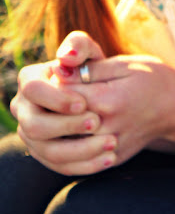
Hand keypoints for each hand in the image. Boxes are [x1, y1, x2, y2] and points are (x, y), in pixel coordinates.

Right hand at [10, 33, 116, 174]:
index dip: (57, 99)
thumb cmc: (92, 68)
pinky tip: (109, 158)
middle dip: (66, 126)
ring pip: (48, 152)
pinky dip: (86, 165)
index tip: (83, 103)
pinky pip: (61, 166)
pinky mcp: (47, 154)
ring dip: (80, 150)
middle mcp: (24, 109)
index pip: (34, 91)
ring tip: (110, 142)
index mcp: (30, 81)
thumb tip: (65, 58)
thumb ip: (78, 46)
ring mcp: (32, 135)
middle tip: (97, 122)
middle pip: (34, 126)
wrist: (103, 92)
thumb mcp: (89, 52)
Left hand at [52, 31, 174, 167]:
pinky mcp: (113, 159)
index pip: (63, 97)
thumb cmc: (152, 79)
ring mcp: (111, 148)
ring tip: (62, 115)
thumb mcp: (124, 65)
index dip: (55, 86)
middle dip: (52, 110)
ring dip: (57, 132)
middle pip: (59, 125)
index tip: (59, 78)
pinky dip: (69, 148)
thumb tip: (59, 72)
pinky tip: (72, 132)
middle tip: (56, 97)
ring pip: (65, 148)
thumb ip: (90, 70)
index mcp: (109, 100)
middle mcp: (108, 129)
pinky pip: (79, 161)